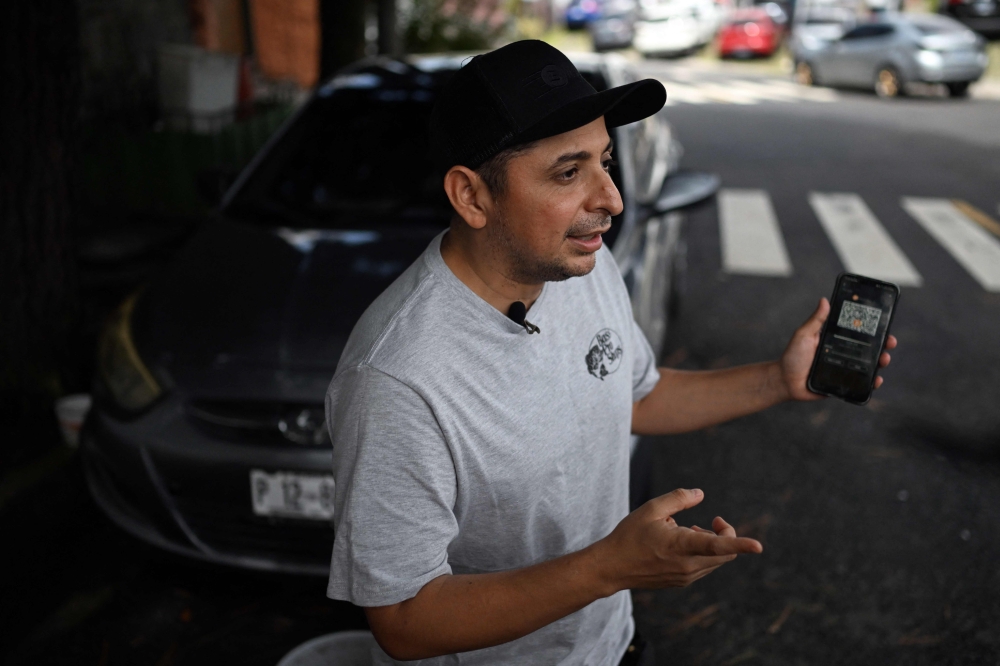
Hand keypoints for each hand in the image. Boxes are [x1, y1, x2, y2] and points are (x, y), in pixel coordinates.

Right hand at [592, 488, 761, 593]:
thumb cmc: (629, 536)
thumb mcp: (651, 509)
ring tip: (689, 530)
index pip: (717, 545)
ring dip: (714, 543)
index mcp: (681, 545)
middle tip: (714, 520)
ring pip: (716, 560)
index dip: (740, 543)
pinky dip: (704, 553)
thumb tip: (701, 493)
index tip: (759, 546)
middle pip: (725, 553)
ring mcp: (686, 577)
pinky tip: (682, 542)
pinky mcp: (682, 582)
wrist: (612, 567)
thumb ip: (678, 499)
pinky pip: (704, 566)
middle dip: (727, 534)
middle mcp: (688, 565)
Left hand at [778, 298, 897, 400]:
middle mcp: (844, 353)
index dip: (874, 329)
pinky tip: (877, 380)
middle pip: (870, 349)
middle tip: (890, 342)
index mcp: (837, 340)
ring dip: (881, 362)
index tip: (884, 323)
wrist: (785, 381)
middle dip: (884, 345)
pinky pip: (862, 383)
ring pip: (869, 366)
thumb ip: (815, 320)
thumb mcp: (804, 335)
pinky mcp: (844, 383)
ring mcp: (846, 369)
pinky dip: (872, 382)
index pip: (859, 333)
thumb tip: (824, 300)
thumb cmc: (793, 356)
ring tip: (884, 359)